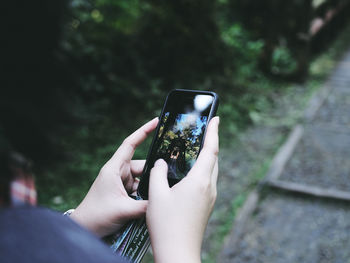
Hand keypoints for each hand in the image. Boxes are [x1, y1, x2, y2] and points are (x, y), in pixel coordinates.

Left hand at [70, 118, 157, 236]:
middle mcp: (119, 173)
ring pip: (143, 178)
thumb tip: (163, 202)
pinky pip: (140, 188)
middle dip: (154, 171)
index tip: (156, 122)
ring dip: (150, 186)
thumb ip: (145, 206)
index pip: (130, 144)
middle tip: (169, 177)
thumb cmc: (96, 215)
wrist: (84, 229)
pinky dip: (147, 193)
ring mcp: (122, 183)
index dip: (143, 131)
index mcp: (114, 169)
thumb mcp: (122, 210)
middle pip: (142, 165)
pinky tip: (154, 200)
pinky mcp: (124, 192)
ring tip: (161, 193)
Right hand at [147, 116, 218, 262]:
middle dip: (211, 143)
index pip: (211, 150)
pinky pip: (208, 181)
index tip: (216, 118)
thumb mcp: (156, 195)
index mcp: (199, 181)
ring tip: (197, 149)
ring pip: (212, 171)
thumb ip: (158, 173)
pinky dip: (203, 170)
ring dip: (207, 157)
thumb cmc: (166, 225)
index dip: (214, 132)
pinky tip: (191, 172)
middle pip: (214, 159)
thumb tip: (161, 163)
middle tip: (204, 131)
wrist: (178, 253)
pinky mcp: (207, 206)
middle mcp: (209, 188)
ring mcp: (210, 198)